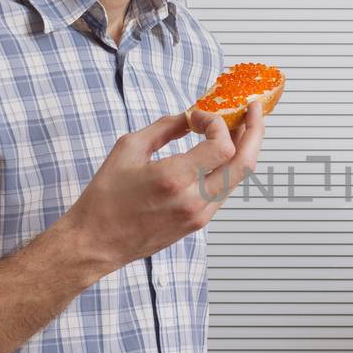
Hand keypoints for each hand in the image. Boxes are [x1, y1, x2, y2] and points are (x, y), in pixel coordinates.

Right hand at [61, 100, 265, 273]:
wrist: (97, 242)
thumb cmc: (105, 198)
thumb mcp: (128, 149)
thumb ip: (164, 128)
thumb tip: (189, 117)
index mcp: (174, 179)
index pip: (222, 146)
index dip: (217, 123)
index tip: (198, 116)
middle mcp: (193, 200)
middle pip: (245, 163)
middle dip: (255, 131)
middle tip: (254, 109)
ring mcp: (200, 215)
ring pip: (239, 178)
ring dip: (245, 149)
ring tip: (243, 127)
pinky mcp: (199, 224)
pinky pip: (224, 191)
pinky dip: (229, 168)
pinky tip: (223, 152)